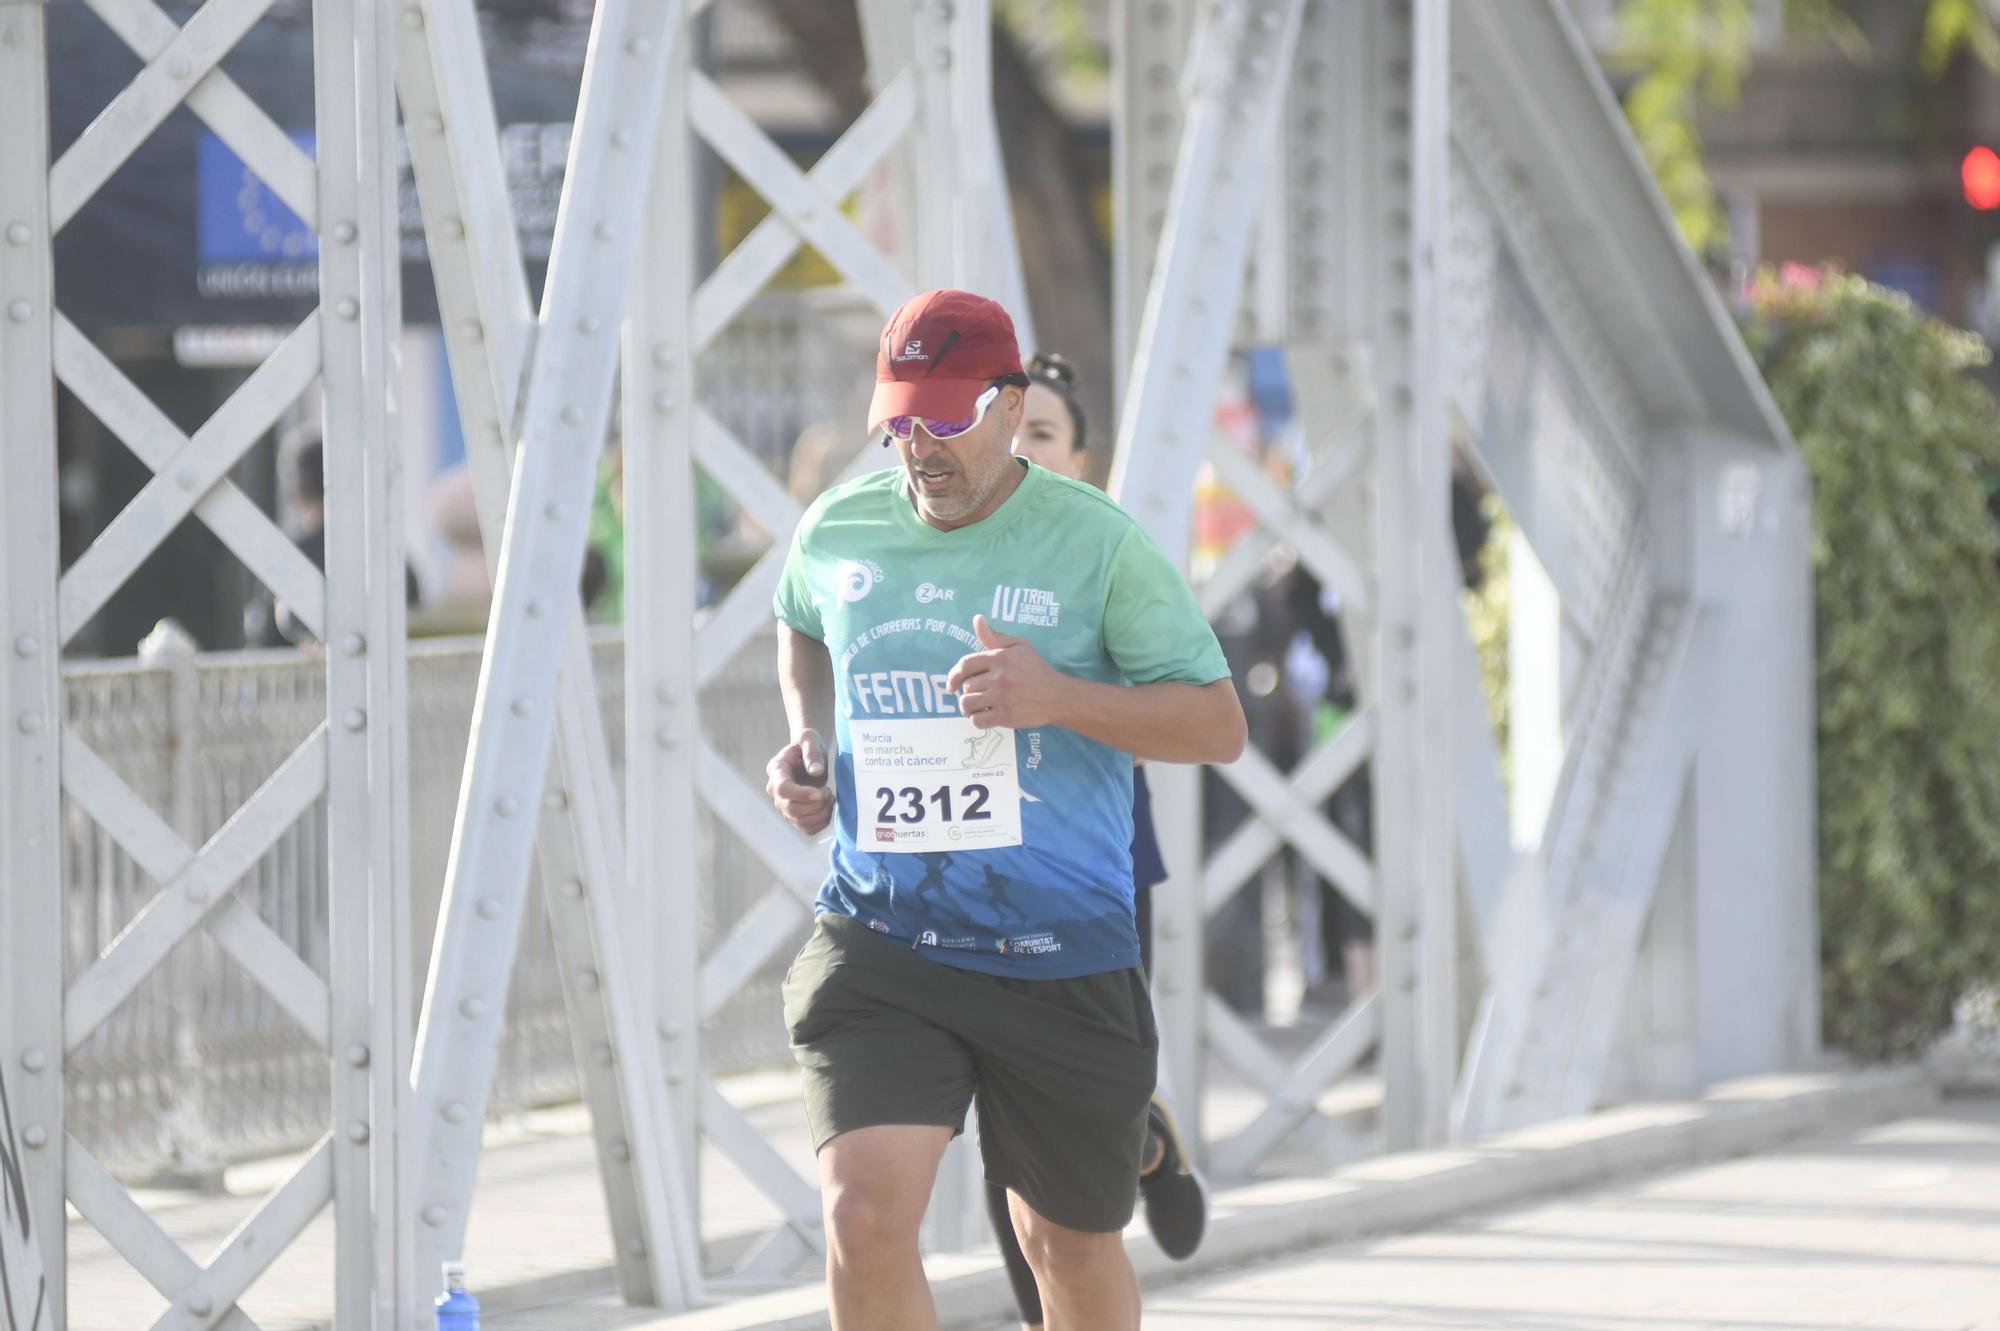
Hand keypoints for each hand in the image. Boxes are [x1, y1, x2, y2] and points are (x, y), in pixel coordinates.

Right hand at [766, 728, 833, 834]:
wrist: (808, 754)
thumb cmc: (808, 744)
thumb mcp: (810, 739)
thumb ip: (812, 753)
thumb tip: (816, 772)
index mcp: (777, 770)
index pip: (783, 789)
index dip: (802, 794)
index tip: (820, 791)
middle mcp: (775, 791)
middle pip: (792, 809)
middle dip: (816, 804)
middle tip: (828, 791)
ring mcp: (784, 805)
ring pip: (800, 822)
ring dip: (821, 814)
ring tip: (829, 798)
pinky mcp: (794, 815)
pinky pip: (807, 829)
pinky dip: (822, 822)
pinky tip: (827, 807)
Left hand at [945, 615, 1071, 729]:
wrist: (1057, 696)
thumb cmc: (1035, 669)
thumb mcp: (1019, 646)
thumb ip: (995, 636)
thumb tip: (977, 619)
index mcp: (1000, 657)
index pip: (965, 665)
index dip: (954, 676)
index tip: (952, 685)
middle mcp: (1000, 677)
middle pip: (967, 686)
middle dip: (968, 692)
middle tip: (978, 695)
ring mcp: (1002, 698)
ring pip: (968, 704)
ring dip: (968, 708)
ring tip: (977, 707)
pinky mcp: (1006, 716)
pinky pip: (978, 721)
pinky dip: (977, 720)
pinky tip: (985, 716)